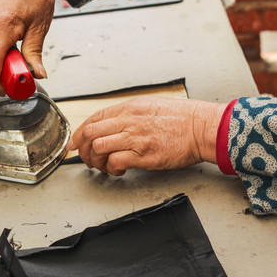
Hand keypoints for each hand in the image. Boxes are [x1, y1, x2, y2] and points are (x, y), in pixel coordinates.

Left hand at [67, 97, 226, 175]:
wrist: (201, 127)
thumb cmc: (180, 118)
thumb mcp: (149, 106)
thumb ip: (128, 114)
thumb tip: (110, 125)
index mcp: (128, 108)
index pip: (93, 119)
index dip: (80, 133)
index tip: (75, 143)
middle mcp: (128, 121)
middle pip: (90, 133)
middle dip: (82, 148)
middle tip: (85, 158)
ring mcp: (135, 138)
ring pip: (98, 148)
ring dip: (95, 161)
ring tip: (102, 166)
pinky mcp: (143, 155)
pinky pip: (115, 162)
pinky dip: (111, 169)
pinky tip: (118, 171)